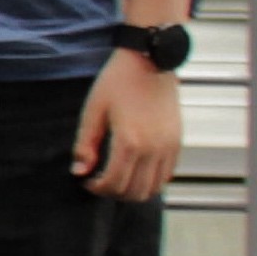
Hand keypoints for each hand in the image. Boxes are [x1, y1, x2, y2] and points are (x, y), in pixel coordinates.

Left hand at [77, 51, 181, 202]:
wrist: (149, 62)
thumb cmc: (117, 82)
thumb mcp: (93, 111)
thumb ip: (85, 145)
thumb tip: (79, 171)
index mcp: (129, 142)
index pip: (114, 183)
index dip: (97, 188)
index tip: (87, 182)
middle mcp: (153, 149)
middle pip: (135, 191)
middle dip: (113, 193)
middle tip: (100, 184)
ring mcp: (168, 147)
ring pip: (154, 188)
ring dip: (133, 191)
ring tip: (117, 180)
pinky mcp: (177, 142)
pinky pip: (167, 175)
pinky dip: (151, 181)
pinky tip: (135, 171)